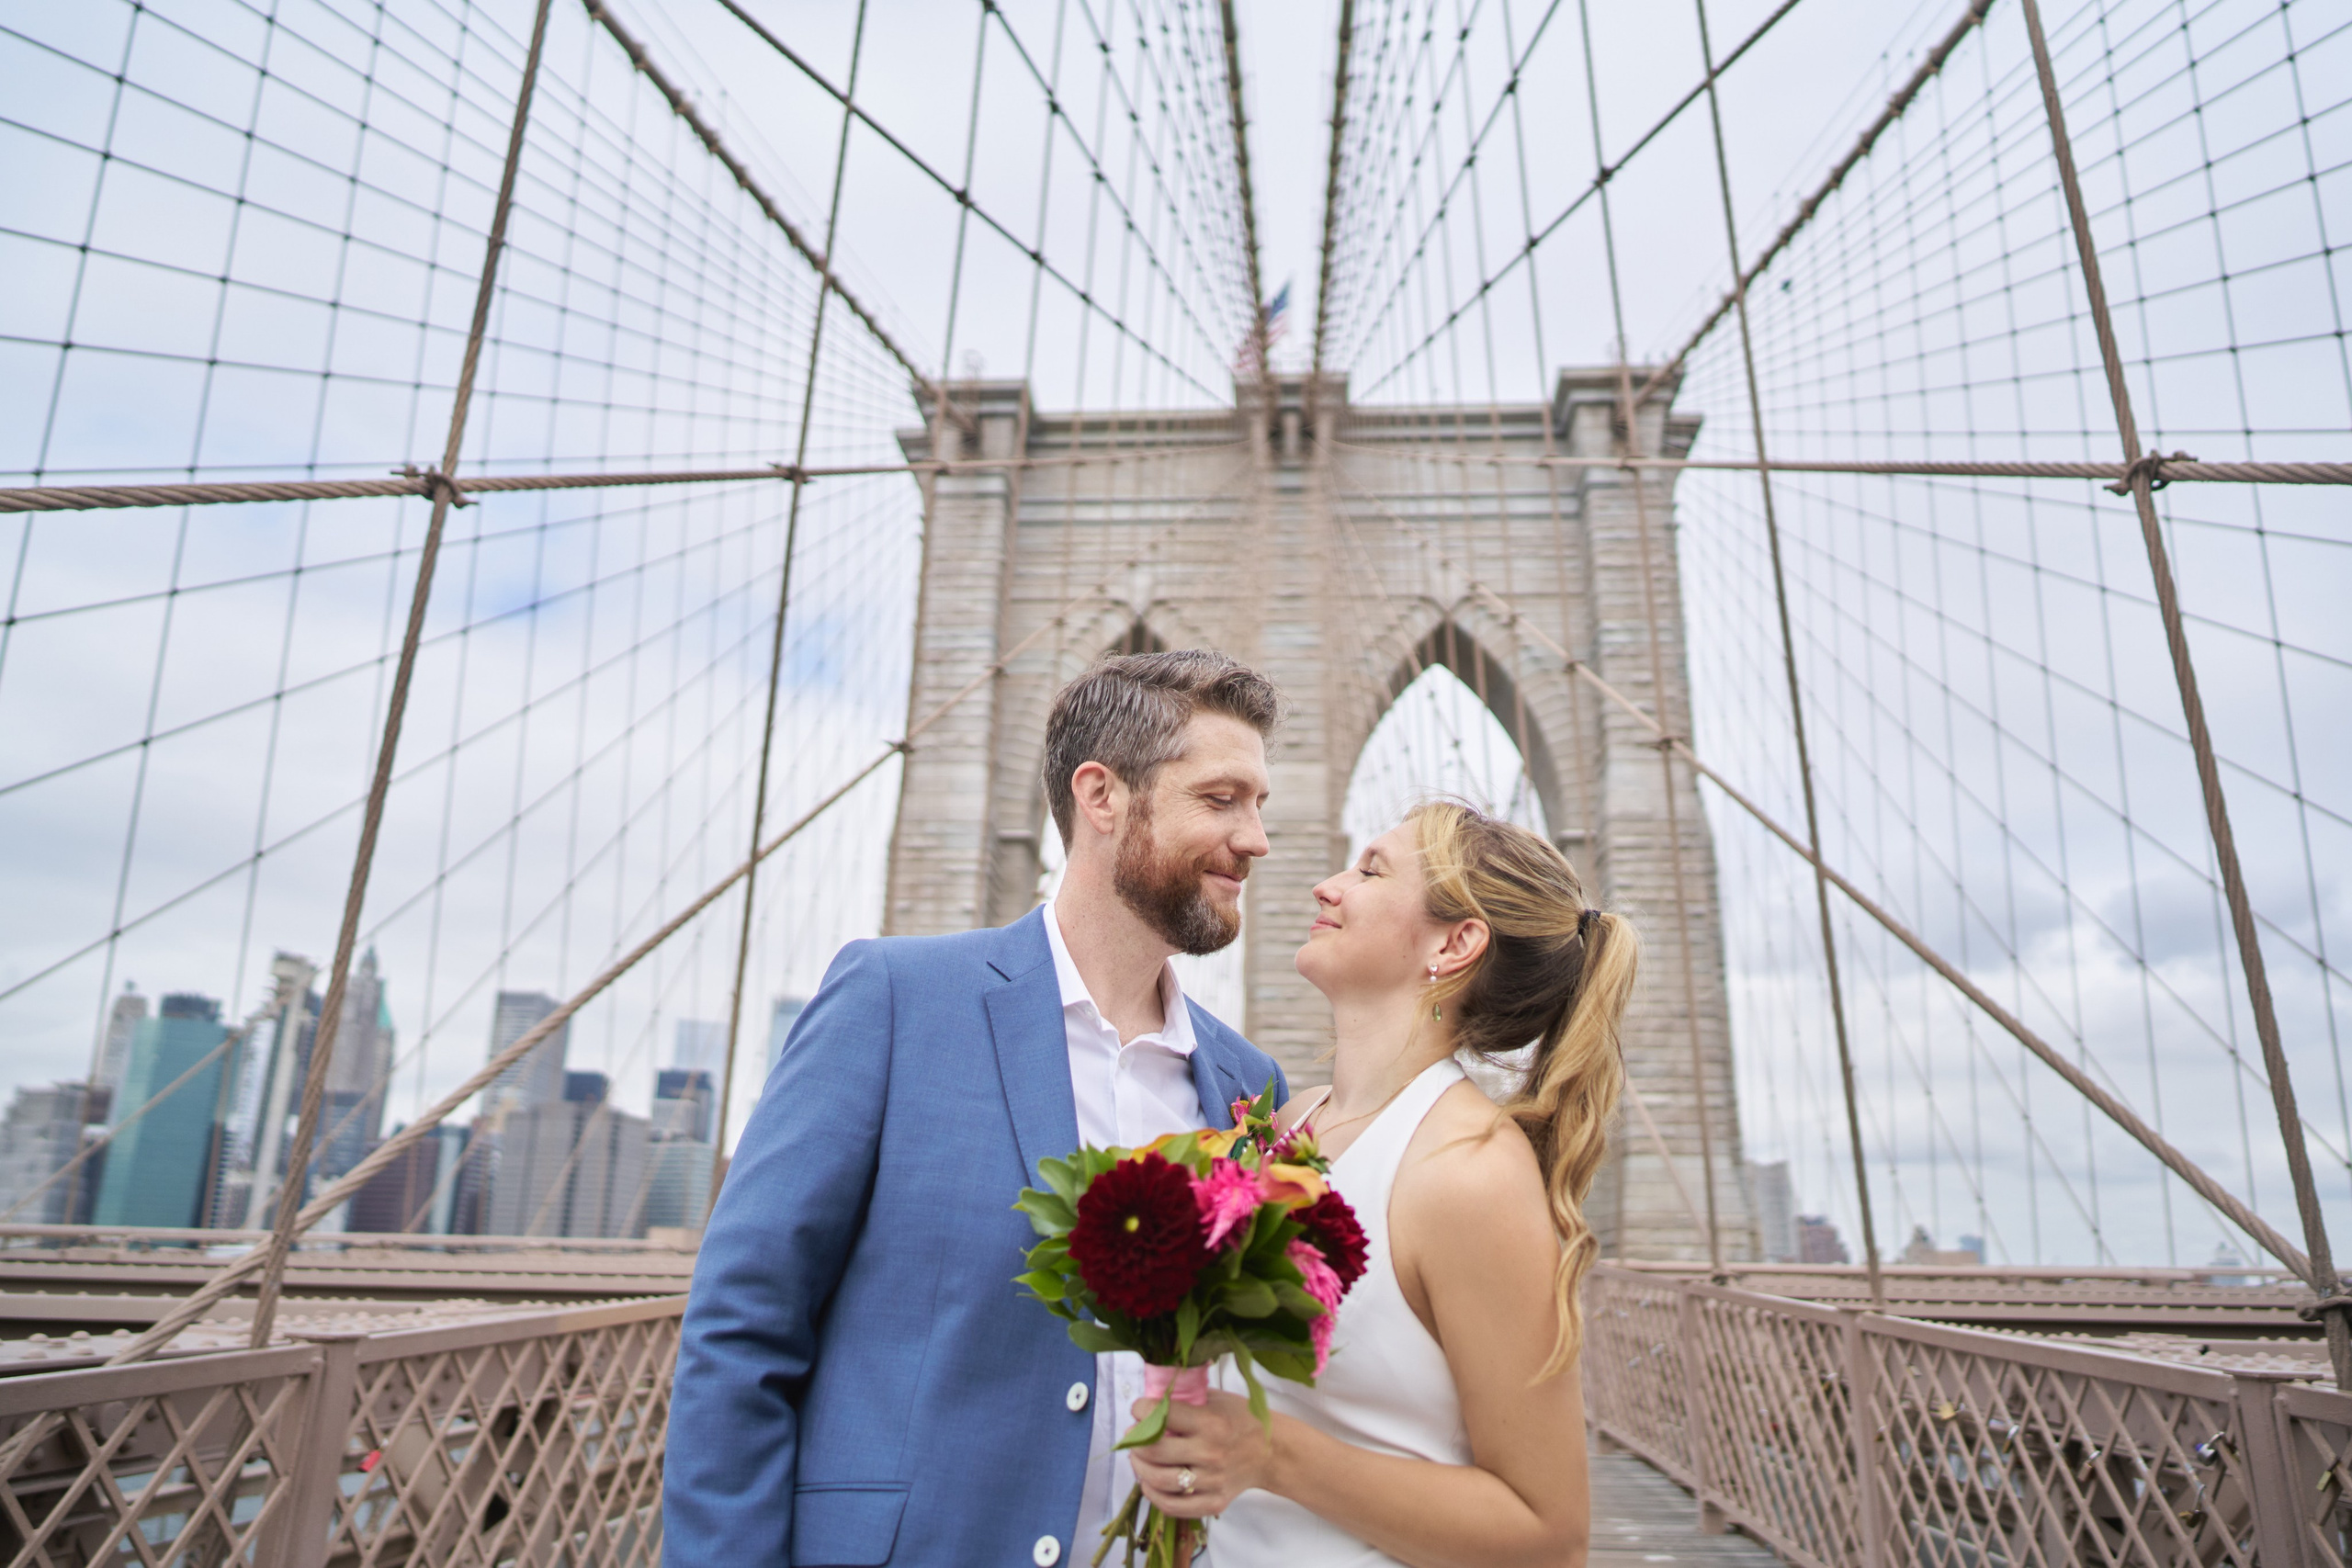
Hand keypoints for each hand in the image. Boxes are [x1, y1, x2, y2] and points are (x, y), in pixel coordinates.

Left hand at [1127, 1389, 1275, 1518]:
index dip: (1142, 1410)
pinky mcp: (1214, 1502)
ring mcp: (1212, 1481)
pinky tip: (1149, 1483)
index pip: (1163, 1416)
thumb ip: (1186, 1398)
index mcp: (1210, 1423)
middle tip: (1133, 1435)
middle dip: (1135, 1442)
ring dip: (1139, 1468)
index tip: (1138, 1408)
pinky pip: (1174, 1506)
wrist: (1272, 1452)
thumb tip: (1150, 1398)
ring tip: (1138, 1458)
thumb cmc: (1242, 1420)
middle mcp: (1210, 1453)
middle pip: (1155, 1451)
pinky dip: (1154, 1496)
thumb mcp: (1217, 1399)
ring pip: (1160, 1481)